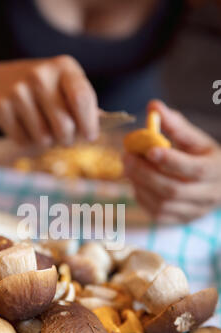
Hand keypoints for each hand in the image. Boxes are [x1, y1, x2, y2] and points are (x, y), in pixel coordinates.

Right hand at [0, 55, 98, 146]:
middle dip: (67, 140)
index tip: (90, 137)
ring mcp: (18, 90)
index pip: (81, 99)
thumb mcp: (65, 87)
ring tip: (41, 129)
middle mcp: (40, 74)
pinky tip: (23, 127)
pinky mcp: (0, 106)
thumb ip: (85, 105)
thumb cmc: (44, 90)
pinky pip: (23, 141)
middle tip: (64, 138)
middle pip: (64, 126)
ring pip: (43, 138)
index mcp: (64, 66)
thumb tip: (107, 123)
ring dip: (45, 142)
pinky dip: (26, 142)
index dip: (88, 124)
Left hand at [124, 100, 220, 222]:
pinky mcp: (182, 221)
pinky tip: (136, 183)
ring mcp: (195, 212)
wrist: (218, 184)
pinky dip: (143, 198)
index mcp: (215, 170)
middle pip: (173, 190)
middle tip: (126, 157)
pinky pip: (158, 215)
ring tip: (128, 167)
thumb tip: (153, 106)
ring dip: (140, 186)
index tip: (149, 150)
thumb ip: (175, 125)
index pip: (193, 169)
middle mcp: (208, 195)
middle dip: (145, 174)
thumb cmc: (203, 156)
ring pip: (163, 205)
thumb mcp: (196, 140)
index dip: (170, 160)